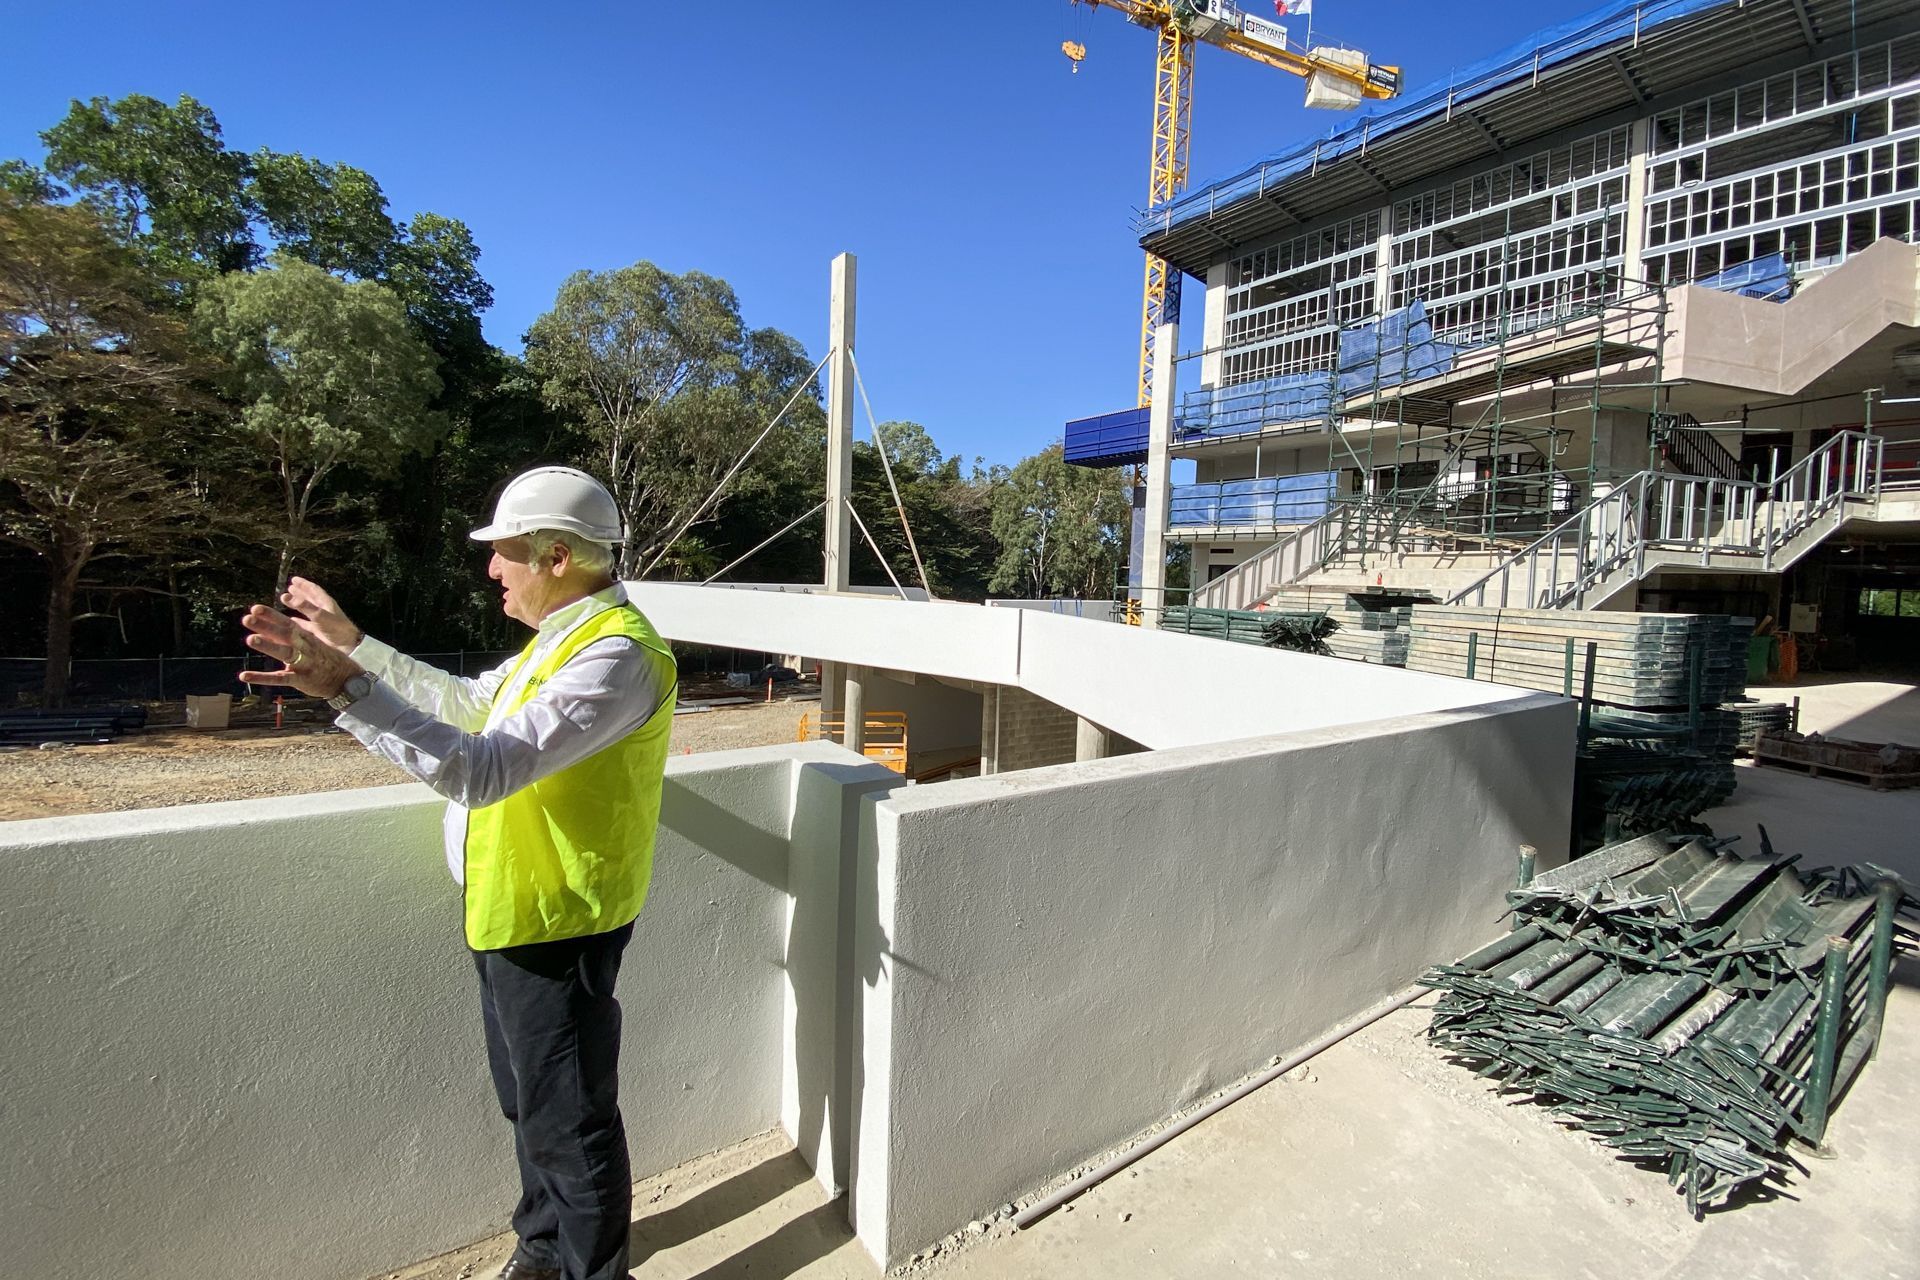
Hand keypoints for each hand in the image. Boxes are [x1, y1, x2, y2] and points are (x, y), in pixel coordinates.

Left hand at [238, 604, 364, 699]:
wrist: (347, 679)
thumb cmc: (326, 660)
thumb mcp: (311, 645)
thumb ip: (288, 640)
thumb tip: (266, 632)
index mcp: (307, 638)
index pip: (288, 623)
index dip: (272, 616)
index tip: (255, 608)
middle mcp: (305, 648)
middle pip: (285, 634)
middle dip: (267, 626)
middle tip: (248, 618)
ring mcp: (304, 664)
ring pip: (285, 653)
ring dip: (268, 646)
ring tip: (250, 639)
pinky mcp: (301, 680)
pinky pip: (280, 679)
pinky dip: (262, 678)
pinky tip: (244, 676)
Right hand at [280, 577, 362, 650]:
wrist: (347, 645)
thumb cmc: (336, 628)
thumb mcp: (319, 615)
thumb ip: (304, 606)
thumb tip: (286, 596)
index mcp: (325, 603)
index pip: (313, 589)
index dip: (304, 584)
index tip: (294, 579)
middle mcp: (323, 609)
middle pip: (310, 598)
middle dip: (300, 592)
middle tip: (290, 587)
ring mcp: (320, 620)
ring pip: (307, 609)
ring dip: (298, 604)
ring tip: (287, 600)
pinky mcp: (318, 631)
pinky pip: (305, 623)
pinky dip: (298, 620)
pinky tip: (291, 620)